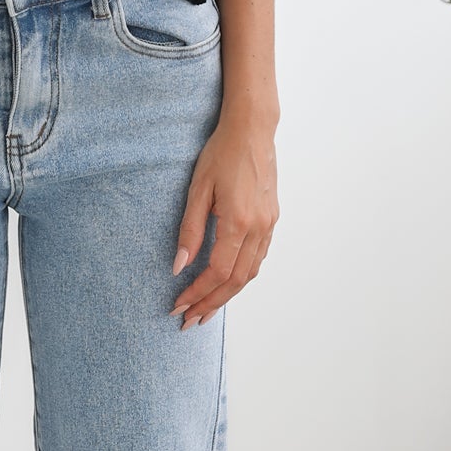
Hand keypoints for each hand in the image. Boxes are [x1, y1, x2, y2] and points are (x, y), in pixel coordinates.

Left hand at [169, 110, 278, 326]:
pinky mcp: (272, 219)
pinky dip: (241, 276)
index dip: (197, 292)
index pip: (217, 271)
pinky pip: (258, 257)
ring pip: (250, 273)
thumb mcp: (198, 190)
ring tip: (206, 308)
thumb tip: (179, 266)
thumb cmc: (221, 153)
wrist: (252, 130)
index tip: (179, 304)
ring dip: (227, 294)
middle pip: (236, 280)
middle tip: (189, 320)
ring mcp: (269, 224)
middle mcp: (258, 227)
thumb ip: (189, 231)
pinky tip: (226, 282)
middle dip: (211, 303)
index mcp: (238, 221)